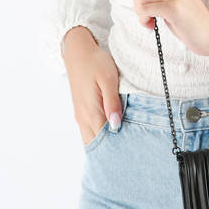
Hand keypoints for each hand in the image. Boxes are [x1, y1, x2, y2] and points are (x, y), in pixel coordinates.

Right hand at [62, 26, 122, 145]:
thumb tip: (115, 125)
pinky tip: (114, 136)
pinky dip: (101, 137)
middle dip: (111, 152)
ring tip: (124, 149)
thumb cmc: (96, 63)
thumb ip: (112, 103)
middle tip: (130, 156)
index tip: (130, 155)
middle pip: (97, 144)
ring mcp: (81, 116)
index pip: (103, 140)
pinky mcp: (82, 111)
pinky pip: (90, 130)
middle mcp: (83, 118)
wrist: (78, 52)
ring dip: (106, 145)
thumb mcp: (108, 79)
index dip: (116, 149)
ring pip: (92, 139)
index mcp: (91, 112)